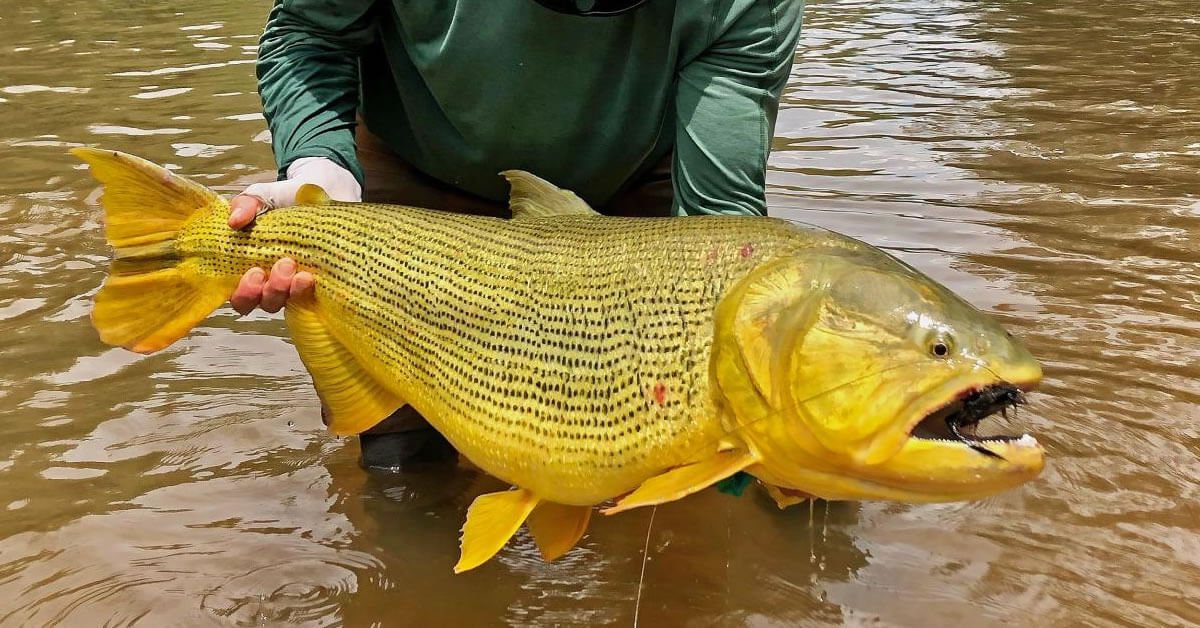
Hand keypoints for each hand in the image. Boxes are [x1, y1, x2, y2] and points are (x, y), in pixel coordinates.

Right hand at [227, 157, 361, 314]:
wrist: (328, 188)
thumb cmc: (289, 198)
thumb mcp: (264, 196)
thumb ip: (246, 204)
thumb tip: (234, 221)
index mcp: (255, 267)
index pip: (242, 297)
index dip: (245, 294)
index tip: (255, 273)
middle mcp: (277, 281)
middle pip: (267, 304)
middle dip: (271, 292)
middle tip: (283, 265)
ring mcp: (302, 284)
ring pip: (292, 303)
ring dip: (293, 291)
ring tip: (302, 273)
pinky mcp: (326, 281)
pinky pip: (318, 297)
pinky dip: (314, 290)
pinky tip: (315, 277)